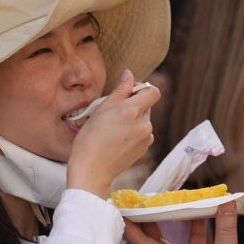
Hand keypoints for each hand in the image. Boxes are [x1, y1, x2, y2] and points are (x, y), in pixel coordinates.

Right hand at [67, 71, 160, 196]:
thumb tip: (130, 74)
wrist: (92, 170)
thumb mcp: (101, 110)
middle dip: (133, 105)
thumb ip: (120, 90)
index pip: (153, 91)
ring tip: (113, 129)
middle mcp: (145, 124)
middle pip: (147, 105)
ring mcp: (147, 137)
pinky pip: (143, 132)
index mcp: (133, 111)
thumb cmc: (90, 139)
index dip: (141, 89)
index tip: (127, 93)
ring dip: (133, 119)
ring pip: (144, 119)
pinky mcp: (145, 148)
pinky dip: (134, 131)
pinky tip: (118, 139)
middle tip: (112, 114)